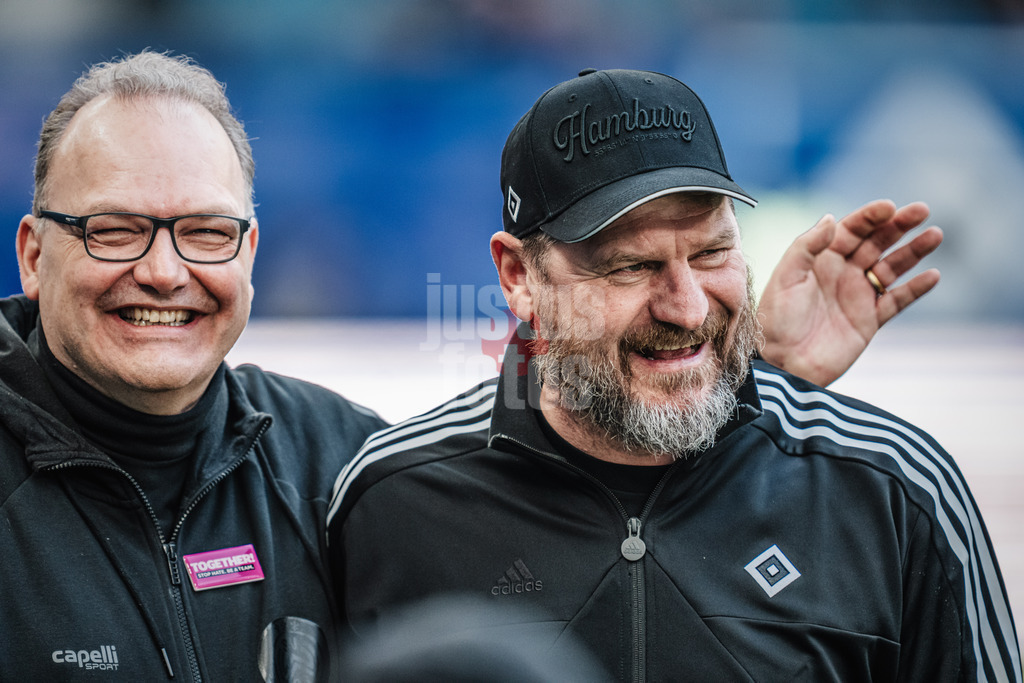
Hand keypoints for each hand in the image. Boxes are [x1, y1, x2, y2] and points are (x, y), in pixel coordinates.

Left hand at [756, 199, 942, 385]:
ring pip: (892, 267)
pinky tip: (933, 275)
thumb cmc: (777, 320)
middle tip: (921, 210)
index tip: (889, 206)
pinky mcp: (869, 320)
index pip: (851, 231)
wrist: (783, 363)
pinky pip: (897, 300)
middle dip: (898, 226)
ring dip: (913, 251)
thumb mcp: (786, 278)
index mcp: (820, 259)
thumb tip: (831, 218)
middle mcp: (842, 273)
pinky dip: (916, 288)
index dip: (870, 217)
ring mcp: (858, 296)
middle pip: (876, 243)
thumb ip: (807, 247)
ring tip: (935, 235)